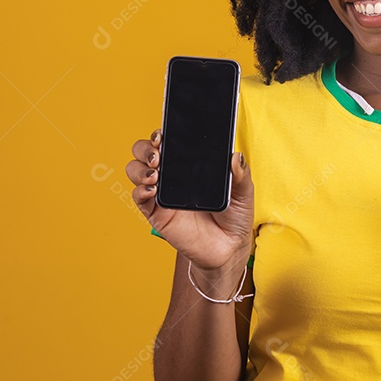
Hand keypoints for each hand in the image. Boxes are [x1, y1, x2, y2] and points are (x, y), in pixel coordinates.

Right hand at [128, 128, 253, 271]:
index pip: (169, 142)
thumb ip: (240, 174)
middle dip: (144, 148)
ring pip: (136, 171)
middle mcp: (172, 176)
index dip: (161, 134)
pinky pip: (139, 198)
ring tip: (155, 173)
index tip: (163, 133)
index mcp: (190, 165)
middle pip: (144, 152)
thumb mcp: (243, 192)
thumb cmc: (234, 216)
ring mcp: (162, 194)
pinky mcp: (157, 214)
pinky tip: (153, 190)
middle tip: (158, 154)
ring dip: (140, 168)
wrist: (229, 248)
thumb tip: (235, 156)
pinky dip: (140, 191)